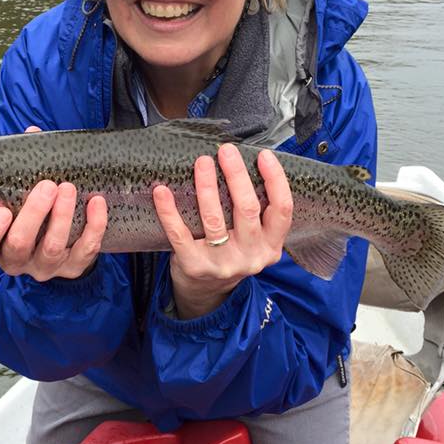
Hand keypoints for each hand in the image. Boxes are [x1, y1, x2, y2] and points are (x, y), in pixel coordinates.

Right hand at [0, 126, 107, 281]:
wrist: (61, 238)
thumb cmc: (29, 207)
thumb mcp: (18, 190)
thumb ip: (19, 167)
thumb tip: (33, 133)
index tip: (2, 211)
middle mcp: (16, 260)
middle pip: (18, 246)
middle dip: (33, 215)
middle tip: (47, 186)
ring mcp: (44, 267)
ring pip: (52, 249)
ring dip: (62, 217)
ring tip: (68, 188)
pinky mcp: (73, 268)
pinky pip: (85, 251)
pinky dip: (94, 227)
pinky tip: (96, 202)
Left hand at [152, 143, 292, 318]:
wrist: (206, 293)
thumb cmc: (231, 252)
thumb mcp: (254, 240)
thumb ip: (257, 213)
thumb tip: (246, 164)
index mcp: (271, 246)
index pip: (282, 209)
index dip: (275, 180)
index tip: (263, 155)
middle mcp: (251, 256)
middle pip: (247, 209)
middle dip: (237, 175)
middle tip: (226, 151)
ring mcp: (222, 263)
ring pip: (215, 219)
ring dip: (207, 186)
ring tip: (202, 162)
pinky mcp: (194, 266)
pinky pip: (180, 234)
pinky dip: (169, 211)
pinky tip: (162, 191)